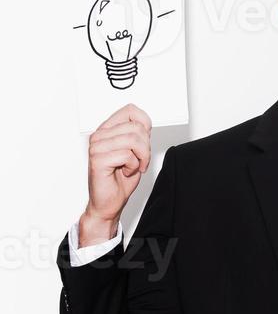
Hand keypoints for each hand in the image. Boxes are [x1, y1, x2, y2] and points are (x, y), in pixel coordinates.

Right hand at [79, 103, 151, 245]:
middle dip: (146, 147)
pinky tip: (125, 172)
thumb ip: (138, 136)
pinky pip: (127, 155)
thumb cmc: (119, 180)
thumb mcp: (135, 153)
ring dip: (141, 157)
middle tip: (140, 161)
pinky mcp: (98, 159)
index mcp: (107, 130)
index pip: (131, 110)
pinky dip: (133, 166)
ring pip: (133, 140)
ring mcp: (97, 146)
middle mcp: (100, 136)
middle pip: (136, 127)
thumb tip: (145, 124)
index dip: (145, 125)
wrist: (108, 203)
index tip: (144, 143)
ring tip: (133, 167)